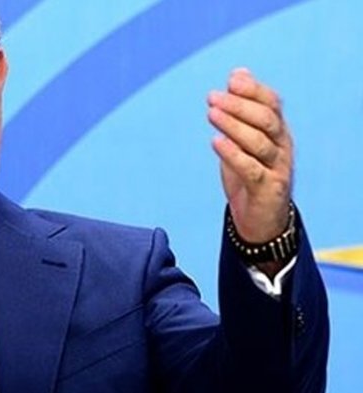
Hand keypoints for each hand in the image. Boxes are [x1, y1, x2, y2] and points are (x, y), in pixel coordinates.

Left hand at [207, 68, 292, 243]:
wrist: (261, 219)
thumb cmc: (250, 174)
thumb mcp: (245, 139)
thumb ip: (242, 109)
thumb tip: (238, 73)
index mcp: (278, 131)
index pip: (272, 103)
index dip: (253, 90)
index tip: (232, 80)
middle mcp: (282, 147)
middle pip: (267, 120)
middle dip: (239, 106)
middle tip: (212, 97)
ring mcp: (277, 168)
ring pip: (259, 142)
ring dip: (234, 126)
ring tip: (211, 114)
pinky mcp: (267, 189)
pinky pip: (251, 169)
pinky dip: (233, 155)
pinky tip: (216, 142)